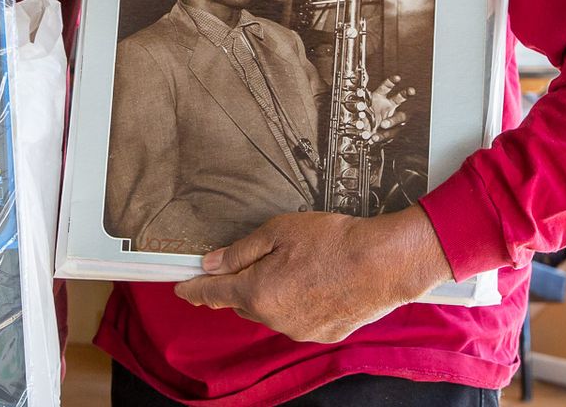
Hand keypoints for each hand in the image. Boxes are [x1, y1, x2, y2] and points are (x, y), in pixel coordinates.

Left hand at [174, 207, 453, 342]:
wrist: (384, 263)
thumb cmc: (333, 241)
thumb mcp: (278, 232)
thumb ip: (240, 252)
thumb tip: (211, 263)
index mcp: (256, 292)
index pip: (212, 294)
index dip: (194, 290)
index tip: (182, 288)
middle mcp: (274, 318)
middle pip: (242, 303)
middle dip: (243, 284)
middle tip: (259, 259)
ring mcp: (299, 330)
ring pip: (271, 312)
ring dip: (274, 293)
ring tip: (299, 266)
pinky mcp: (323, 334)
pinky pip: (298, 318)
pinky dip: (299, 303)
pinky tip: (317, 282)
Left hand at [355, 76, 406, 143]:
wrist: (365, 134)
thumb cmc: (364, 117)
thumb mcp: (359, 109)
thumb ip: (358, 103)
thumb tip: (353, 95)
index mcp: (380, 98)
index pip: (386, 87)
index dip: (392, 82)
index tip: (397, 78)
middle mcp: (388, 107)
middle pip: (400, 99)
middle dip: (406, 93)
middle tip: (411, 90)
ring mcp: (391, 119)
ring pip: (399, 118)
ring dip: (391, 121)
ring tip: (383, 124)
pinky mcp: (392, 132)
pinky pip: (390, 133)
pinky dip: (382, 136)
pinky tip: (375, 137)